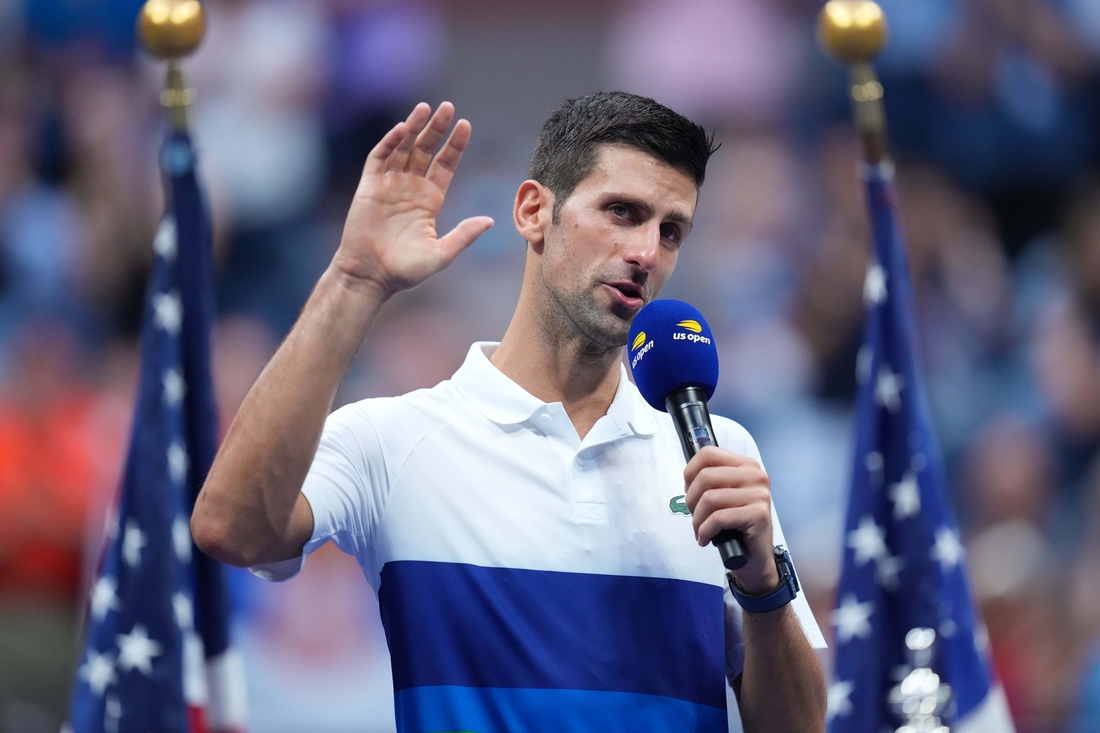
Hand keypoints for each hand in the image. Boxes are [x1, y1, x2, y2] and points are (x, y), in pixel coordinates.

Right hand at [333, 102, 493, 297]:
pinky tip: (402, 129)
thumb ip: (464, 235)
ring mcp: (389, 185)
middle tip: (448, 107)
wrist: (371, 276)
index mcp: (430, 200)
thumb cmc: (405, 270)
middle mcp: (411, 188)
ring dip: (414, 127)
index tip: (465, 125)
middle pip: (426, 150)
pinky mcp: (369, 187)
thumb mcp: (442, 254)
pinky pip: (379, 158)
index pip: (445, 164)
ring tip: (426, 107)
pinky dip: (389, 142)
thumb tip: (491, 221)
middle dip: (436, 129)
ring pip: (403, 148)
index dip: (455, 145)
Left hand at [684, 446, 778, 594]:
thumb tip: (688, 476)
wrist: (754, 558)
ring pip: (709, 499)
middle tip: (695, 517)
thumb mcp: (722, 497)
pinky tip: (705, 539)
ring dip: (697, 519)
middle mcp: (756, 476)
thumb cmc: (734, 526)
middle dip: (691, 500)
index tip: (689, 491)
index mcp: (746, 466)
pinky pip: (718, 518)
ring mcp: (760, 494)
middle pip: (706, 476)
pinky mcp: (759, 514)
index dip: (690, 473)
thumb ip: (710, 480)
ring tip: (700, 530)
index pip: (708, 453)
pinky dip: (705, 531)